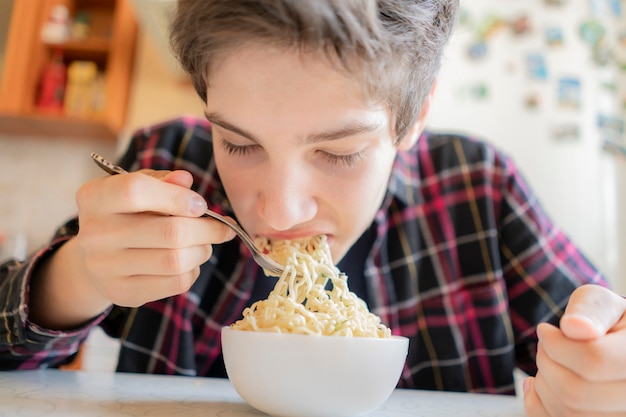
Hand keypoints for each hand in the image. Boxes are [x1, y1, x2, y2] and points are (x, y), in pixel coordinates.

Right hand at [74, 169, 236, 306]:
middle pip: (169, 232)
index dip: (178, 197)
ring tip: (203, 244)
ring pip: (176, 260)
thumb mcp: (139, 188)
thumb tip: (185, 180)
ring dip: (202, 251)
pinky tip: (189, 261)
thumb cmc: (127, 213)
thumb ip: (163, 181)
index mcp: (95, 198)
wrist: (97, 256)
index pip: (136, 191)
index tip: (201, 205)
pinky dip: (193, 271)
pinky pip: (176, 283)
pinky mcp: (122, 292)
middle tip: (222, 228)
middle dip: (207, 229)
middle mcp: (94, 234)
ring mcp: (105, 268)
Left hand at [523, 284, 625, 415]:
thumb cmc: (606, 323)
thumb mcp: (602, 304)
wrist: (615, 348)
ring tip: (550, 364)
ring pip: (567, 413)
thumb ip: (592, 310)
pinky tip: (540, 385)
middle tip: (545, 346)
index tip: (545, 330)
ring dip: (543, 384)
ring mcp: (622, 416)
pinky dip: (537, 405)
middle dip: (546, 362)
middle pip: (575, 392)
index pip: (593, 361)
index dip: (556, 345)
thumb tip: (574, 328)